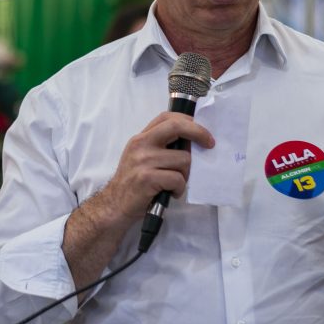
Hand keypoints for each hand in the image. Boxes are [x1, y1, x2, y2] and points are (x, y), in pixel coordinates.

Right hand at [62, 112, 213, 292]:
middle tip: (210, 144)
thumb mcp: (142, 158)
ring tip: (175, 183)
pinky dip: (179, 188)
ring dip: (186, 174)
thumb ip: (160, 147)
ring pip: (183, 159)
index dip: (188, 120)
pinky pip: (177, 179)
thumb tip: (192, 142)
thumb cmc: (133, 183)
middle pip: (177, 127)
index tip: (202, 131)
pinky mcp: (147, 178)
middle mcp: (141, 145)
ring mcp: (143, 161)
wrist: (114, 206)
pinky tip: (171, 193)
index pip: (167, 117)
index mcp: (141, 138)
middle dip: (199, 133)